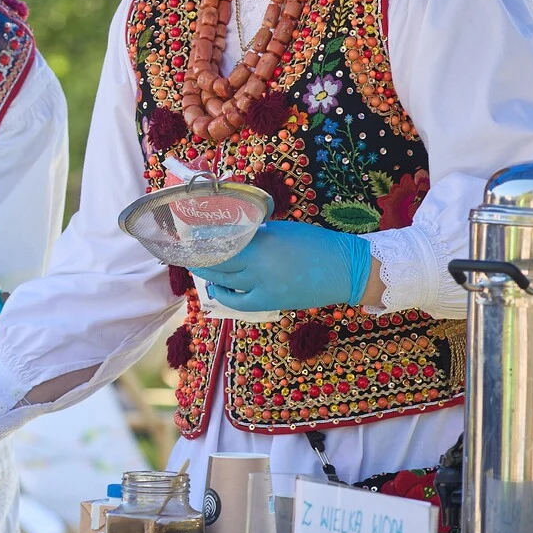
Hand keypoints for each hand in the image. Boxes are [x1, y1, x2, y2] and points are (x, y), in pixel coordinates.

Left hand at [197, 220, 371, 313]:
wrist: (345, 270)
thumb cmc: (316, 243)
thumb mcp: (282, 230)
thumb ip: (255, 234)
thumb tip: (229, 234)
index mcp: (262, 243)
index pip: (221, 243)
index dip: (202, 241)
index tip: (189, 235)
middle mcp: (259, 267)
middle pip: (219, 263)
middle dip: (199, 258)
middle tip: (187, 250)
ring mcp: (264, 287)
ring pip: (225, 282)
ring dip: (208, 275)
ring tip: (197, 266)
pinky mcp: (271, 302)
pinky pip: (239, 302)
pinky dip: (224, 296)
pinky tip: (216, 289)